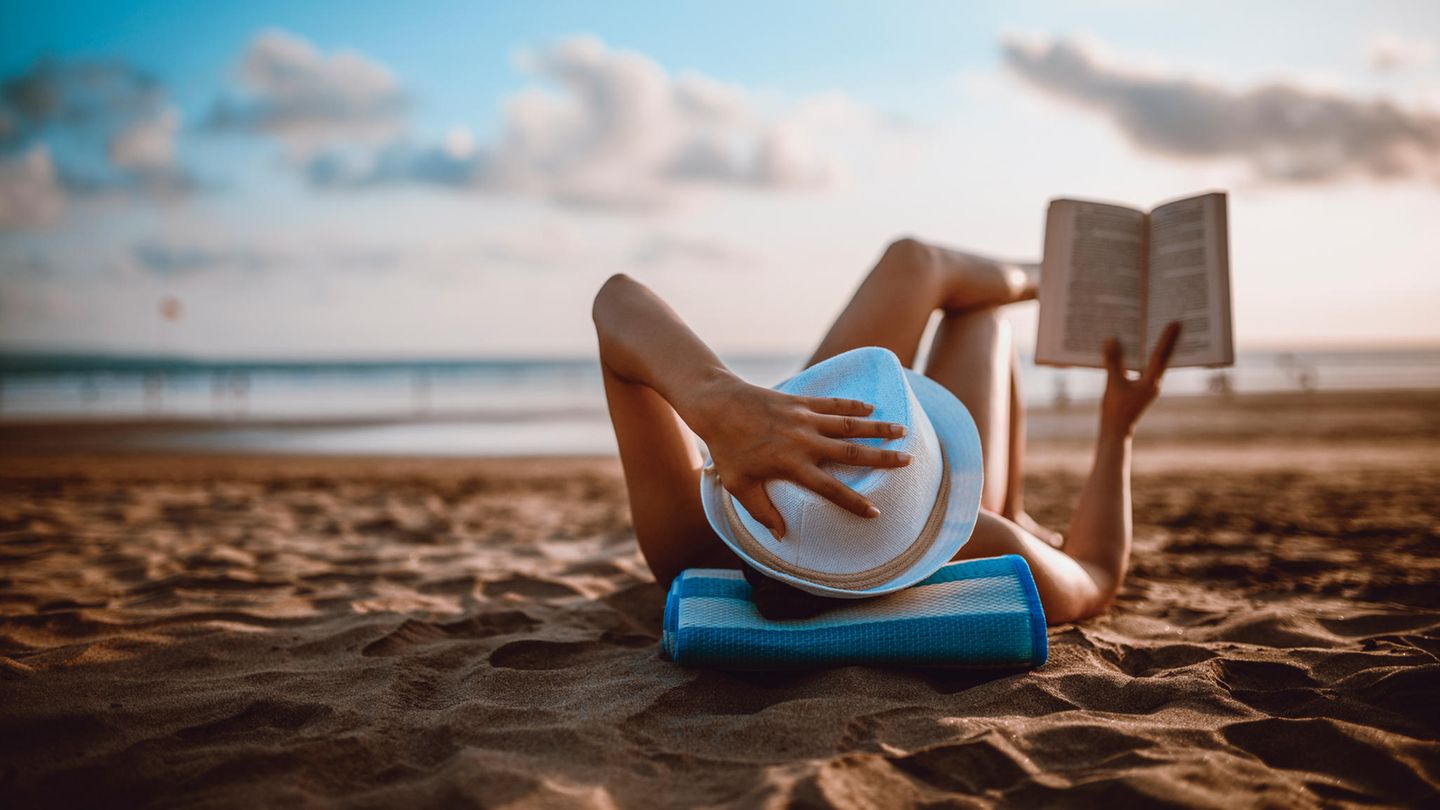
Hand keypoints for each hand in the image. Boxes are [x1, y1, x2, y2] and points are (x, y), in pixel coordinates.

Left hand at [686, 375, 910, 539]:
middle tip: (908, 461)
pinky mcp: (801, 400)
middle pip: (851, 453)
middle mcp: (805, 442)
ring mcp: (805, 418)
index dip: (854, 502)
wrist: (717, 406)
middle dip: (882, 458)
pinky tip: (871, 407)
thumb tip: (781, 537)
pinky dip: (853, 405)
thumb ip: (762, 512)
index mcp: (792, 465)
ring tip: (902, 430)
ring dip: (877, 427)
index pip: (830, 489)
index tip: (876, 512)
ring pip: (849, 424)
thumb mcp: (739, 486)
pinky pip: (833, 403)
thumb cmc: (726, 448)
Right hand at [1101, 322, 1180, 437]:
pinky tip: (1137, 349)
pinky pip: (1145, 368)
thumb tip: (1111, 339)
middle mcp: (1153, 383)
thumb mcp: (1112, 383)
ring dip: (1157, 348)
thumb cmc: (1115, 410)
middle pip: (1163, 357)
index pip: (1160, 356)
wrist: (1115, 431)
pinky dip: (1143, 357)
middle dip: (1168, 340)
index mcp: (1151, 382)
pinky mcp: (1140, 389)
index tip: (1175, 323)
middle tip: (1175, 322)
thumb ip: (1113, 361)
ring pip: (1155, 363)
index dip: (1167, 338)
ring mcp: (1148, 386)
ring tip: (1160, 330)